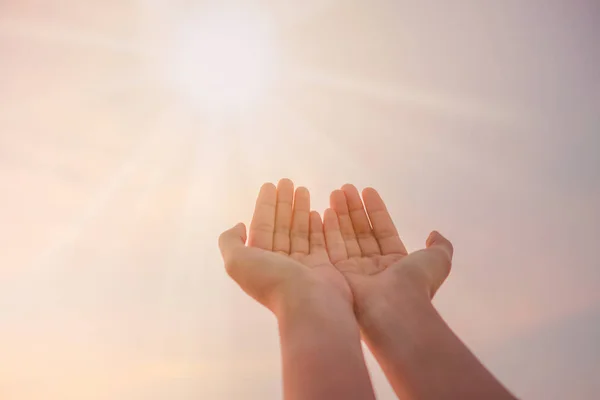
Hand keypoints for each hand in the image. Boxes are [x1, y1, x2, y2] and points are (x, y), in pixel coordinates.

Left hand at [219, 179, 351, 313]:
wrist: (310, 305)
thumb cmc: (274, 281)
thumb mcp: (237, 261)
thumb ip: (230, 242)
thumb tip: (239, 226)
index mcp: (259, 260)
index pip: (261, 226)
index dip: (265, 205)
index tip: (271, 185)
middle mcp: (279, 262)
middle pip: (281, 226)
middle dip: (283, 203)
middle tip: (288, 181)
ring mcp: (302, 265)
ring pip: (299, 231)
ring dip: (300, 209)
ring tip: (304, 189)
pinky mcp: (322, 267)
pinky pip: (319, 241)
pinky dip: (317, 226)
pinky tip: (319, 211)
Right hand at [323, 184, 453, 315]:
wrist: (394, 308)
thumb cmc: (415, 283)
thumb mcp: (438, 260)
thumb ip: (439, 245)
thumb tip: (434, 234)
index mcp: (396, 263)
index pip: (383, 230)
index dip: (375, 210)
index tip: (366, 191)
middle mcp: (374, 266)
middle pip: (361, 231)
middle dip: (353, 209)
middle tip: (345, 188)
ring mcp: (355, 271)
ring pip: (346, 236)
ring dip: (340, 214)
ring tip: (335, 192)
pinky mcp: (338, 274)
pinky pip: (332, 247)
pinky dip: (328, 229)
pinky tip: (325, 210)